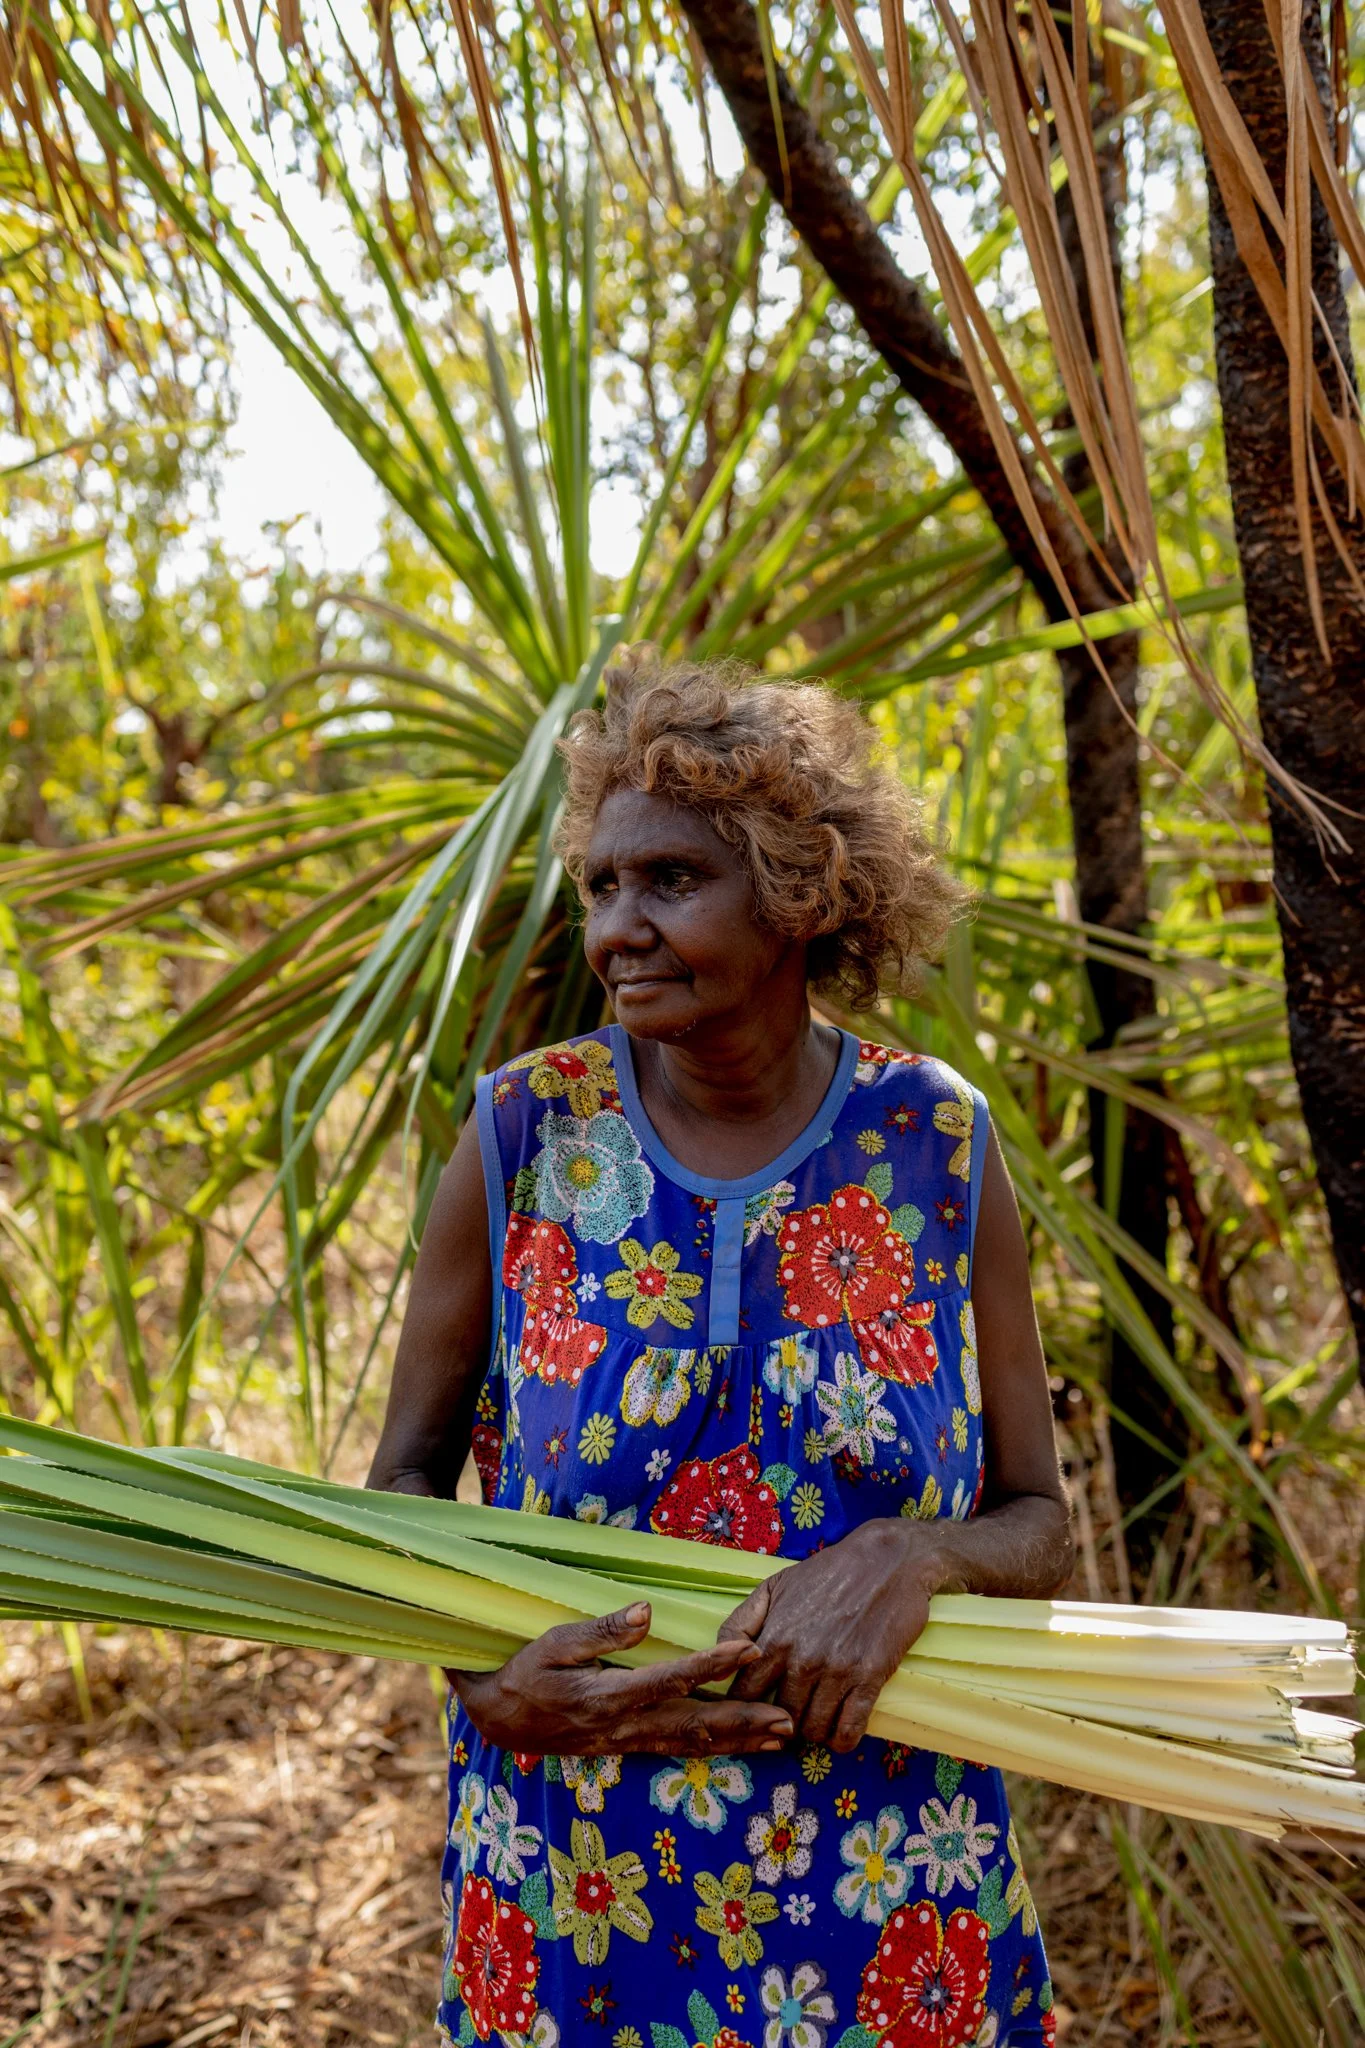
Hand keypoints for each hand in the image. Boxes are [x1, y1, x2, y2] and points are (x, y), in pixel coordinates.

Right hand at [454, 1601, 795, 1755]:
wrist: (500, 1718)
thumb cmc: (526, 1671)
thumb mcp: (553, 1642)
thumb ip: (601, 1630)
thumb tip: (646, 1611)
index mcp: (606, 1696)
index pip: (669, 1679)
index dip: (712, 1665)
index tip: (749, 1648)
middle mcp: (623, 1726)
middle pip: (693, 1725)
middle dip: (744, 1721)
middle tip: (789, 1719)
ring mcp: (628, 1742)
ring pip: (692, 1744)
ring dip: (739, 1741)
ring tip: (782, 1738)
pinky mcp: (629, 1747)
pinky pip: (679, 1750)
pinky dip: (715, 1749)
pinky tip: (743, 1746)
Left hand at [719, 1519, 944, 1752]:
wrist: (888, 1560)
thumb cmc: (827, 1573)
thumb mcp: (773, 1586)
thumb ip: (740, 1623)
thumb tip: (721, 1660)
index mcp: (774, 1638)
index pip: (743, 1696)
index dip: (743, 1709)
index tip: (752, 1711)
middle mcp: (802, 1659)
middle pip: (777, 1719)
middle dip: (778, 1723)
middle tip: (787, 1719)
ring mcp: (837, 1671)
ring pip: (812, 1730)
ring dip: (811, 1732)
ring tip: (814, 1718)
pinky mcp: (870, 1679)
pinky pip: (848, 1732)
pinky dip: (841, 1739)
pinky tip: (839, 1727)